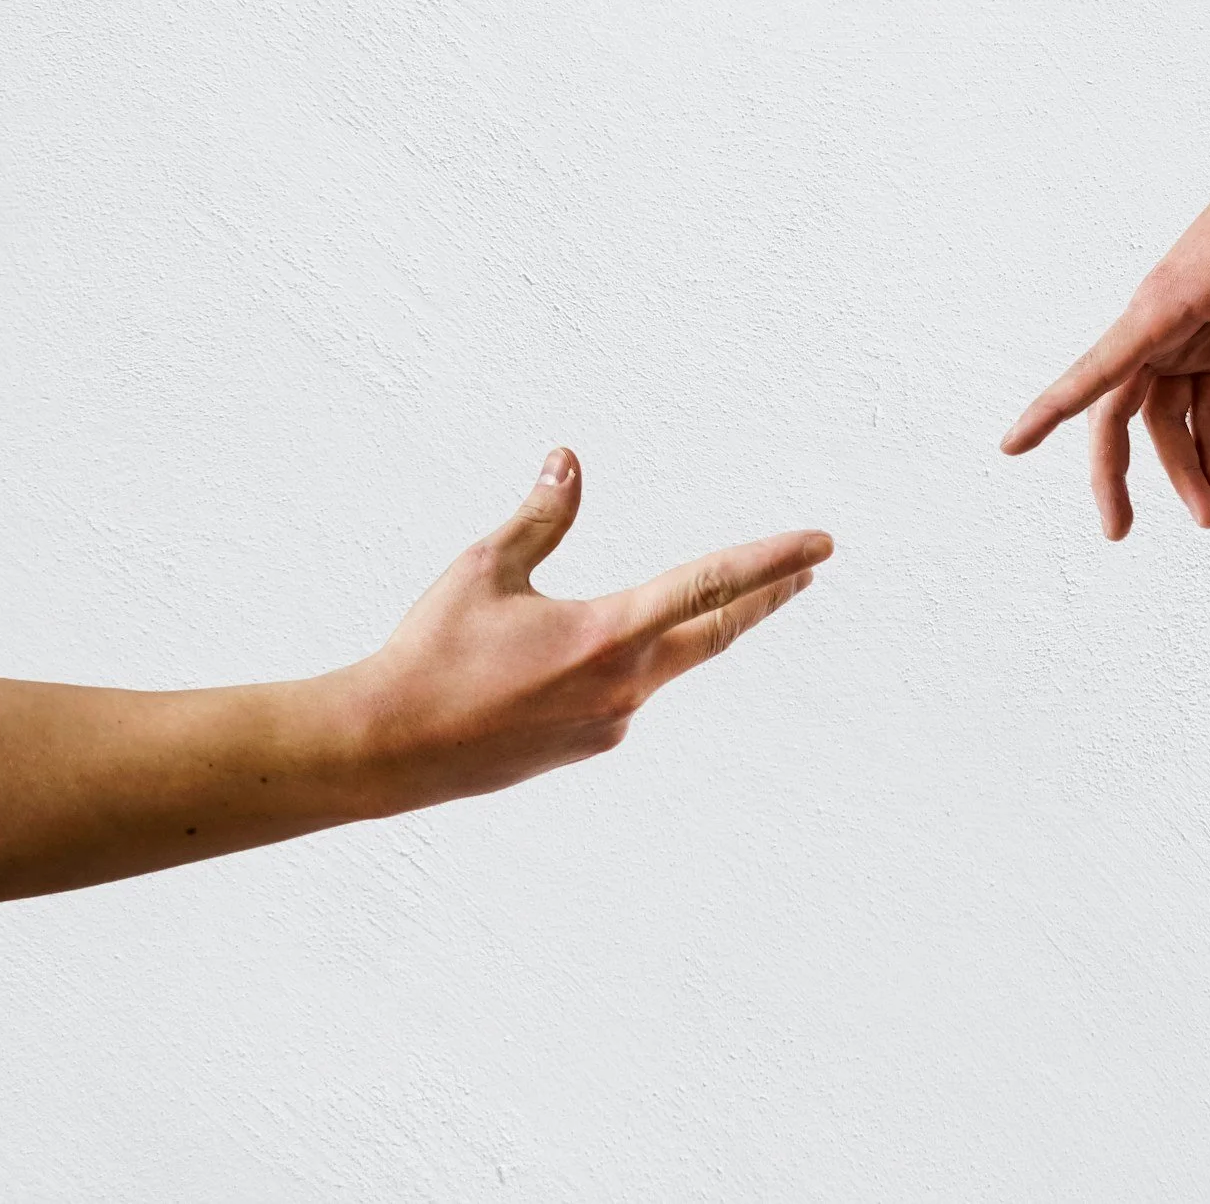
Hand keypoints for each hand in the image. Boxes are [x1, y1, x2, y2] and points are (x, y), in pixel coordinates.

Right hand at [345, 448, 832, 809]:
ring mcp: (611, 723)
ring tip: (722, 602)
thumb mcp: (486, 568)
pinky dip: (634, 663)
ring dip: (697, 630)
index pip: (711, 585)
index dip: (772, 561)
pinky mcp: (590, 746)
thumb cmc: (431, 652)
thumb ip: (542, 515)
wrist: (388, 749)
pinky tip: (598, 656)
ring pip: (671, 663)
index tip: (821, 547)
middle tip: (807, 573)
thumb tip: (570, 459)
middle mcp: (624, 685)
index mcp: (607, 634)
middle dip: (764, 599)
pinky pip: (628, 693)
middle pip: (717, 632)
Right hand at [1000, 104, 1209, 537]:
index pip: (1098, 369)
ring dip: (1186, 462)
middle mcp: (1163, 323)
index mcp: (1162, 306)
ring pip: (1167, 413)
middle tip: (1119, 532)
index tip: (1010, 444)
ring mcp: (1189, 331)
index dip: (1052, 409)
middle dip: (1121, 472)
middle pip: (1122, 410)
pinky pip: (1204, 396)